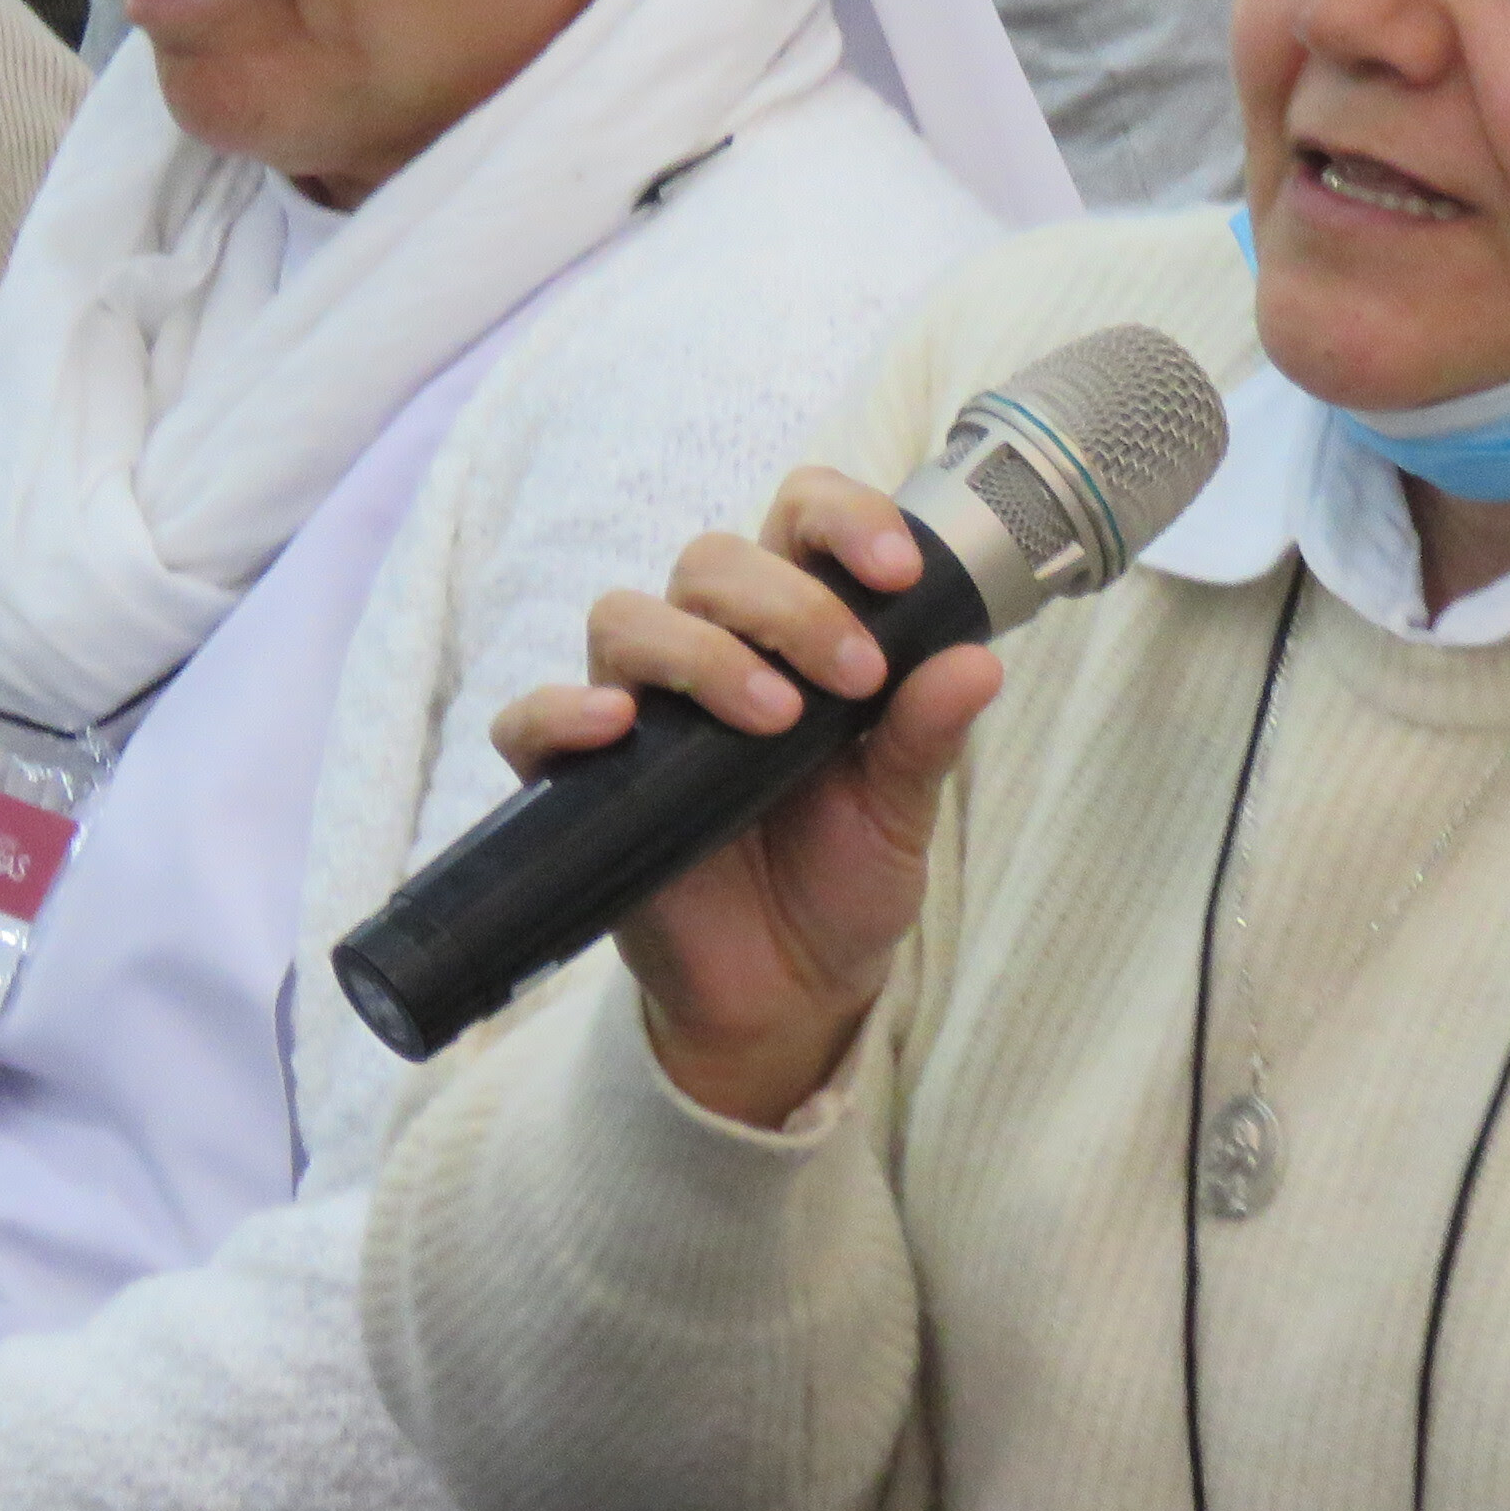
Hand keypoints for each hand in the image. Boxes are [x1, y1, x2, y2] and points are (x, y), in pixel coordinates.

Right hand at [490, 468, 1001, 1129]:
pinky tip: (618, 725)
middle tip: (853, 677)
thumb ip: (928, 734)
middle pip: (712, 561)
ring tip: (773, 718)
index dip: (843, 518)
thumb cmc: (843, 878)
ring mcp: (641, 713)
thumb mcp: (902, 811)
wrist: (792, 992)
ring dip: (701, 650)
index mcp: (796, 632)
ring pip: (626, 617)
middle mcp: (712, 651)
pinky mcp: (581, 782)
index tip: (899, 573)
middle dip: (789, 603)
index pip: (798, 519)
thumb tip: (978, 661)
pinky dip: (563, 711)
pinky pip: (531, 722)